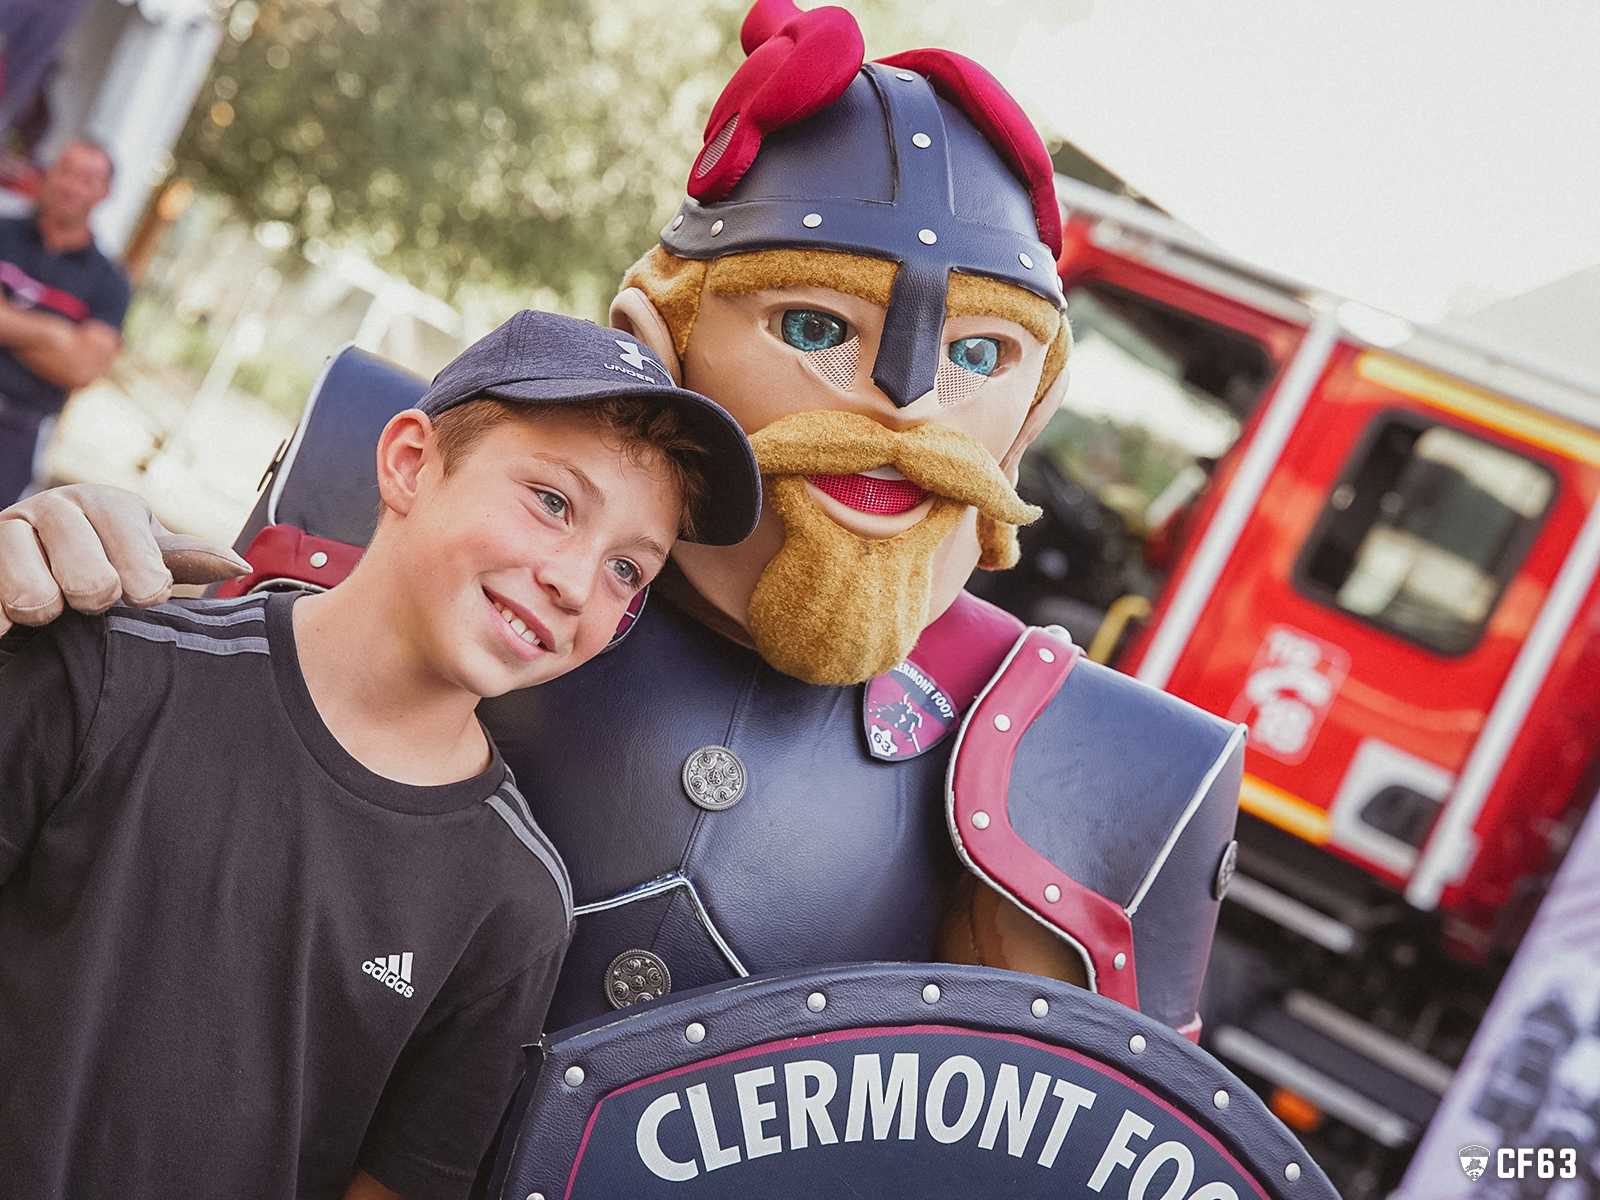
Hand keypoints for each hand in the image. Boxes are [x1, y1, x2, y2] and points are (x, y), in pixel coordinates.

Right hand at [0, 484, 247, 635]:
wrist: (32, 560)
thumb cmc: (106, 560)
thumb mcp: (146, 553)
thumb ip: (187, 560)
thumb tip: (238, 566)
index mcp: (105, 504)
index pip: (135, 549)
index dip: (145, 584)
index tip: (147, 597)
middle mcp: (52, 508)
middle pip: (87, 578)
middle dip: (95, 599)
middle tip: (92, 602)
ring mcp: (6, 531)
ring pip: (32, 592)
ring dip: (46, 611)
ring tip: (50, 611)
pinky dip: (1, 622)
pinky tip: (8, 628)